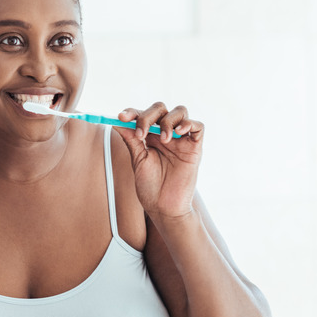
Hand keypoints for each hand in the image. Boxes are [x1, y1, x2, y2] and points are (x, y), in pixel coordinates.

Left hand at [114, 102, 203, 220]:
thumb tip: (117, 120)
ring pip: (180, 112)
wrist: (164, 207)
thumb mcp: (138, 160)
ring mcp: (181, 140)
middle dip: (148, 116)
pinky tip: (177, 133)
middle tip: (141, 133)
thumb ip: (131, 139)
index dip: (132, 112)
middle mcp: (166, 134)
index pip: (143, 114)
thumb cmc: (151, 187)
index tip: (122, 117)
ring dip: (168, 121)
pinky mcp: (195, 148)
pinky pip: (198, 127)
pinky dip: (189, 124)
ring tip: (162, 139)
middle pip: (160, 109)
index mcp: (150, 136)